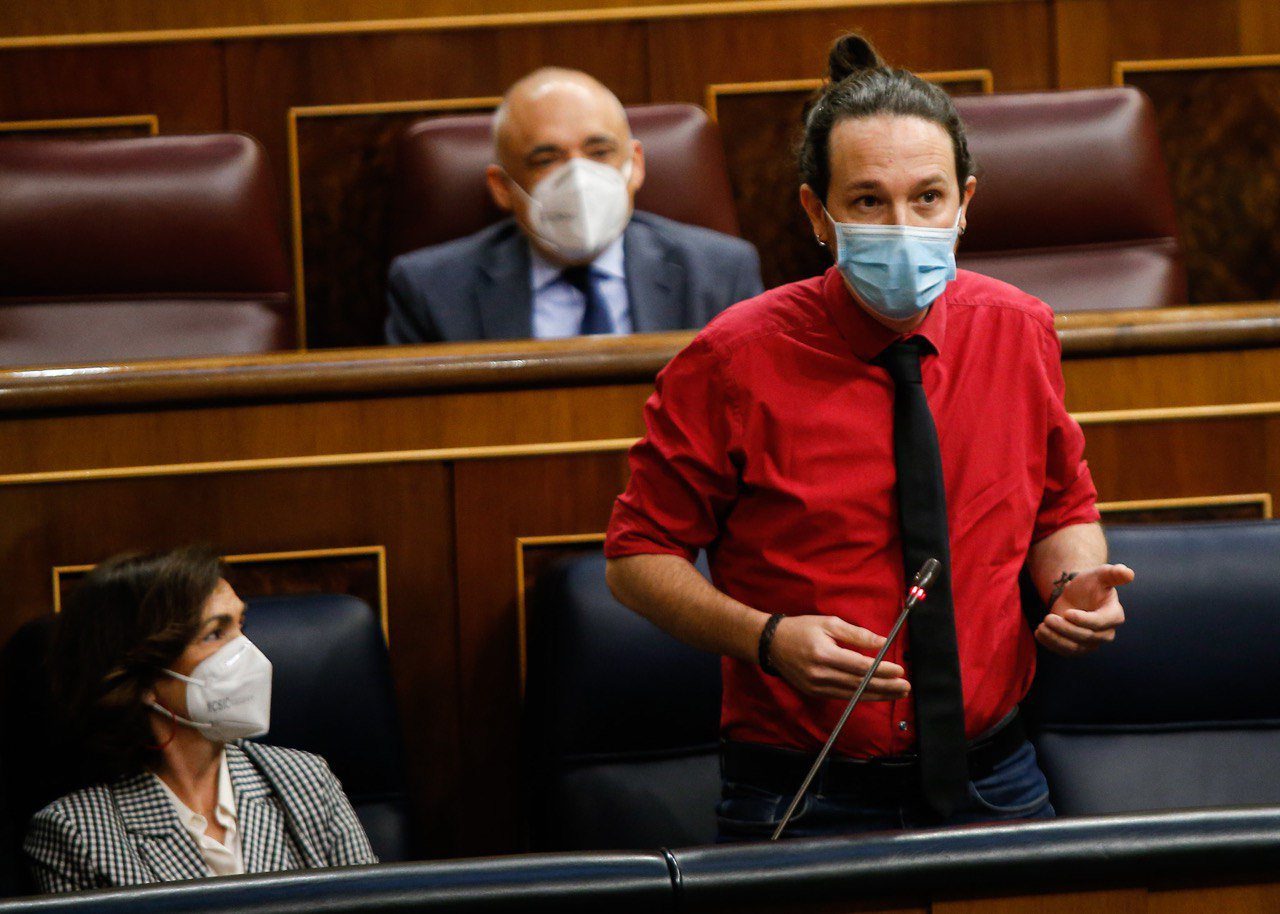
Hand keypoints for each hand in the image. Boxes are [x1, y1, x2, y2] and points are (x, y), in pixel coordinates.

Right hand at [767, 615, 909, 700]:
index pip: (860, 666)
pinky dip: (861, 695)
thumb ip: (856, 634)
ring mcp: (816, 687)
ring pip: (853, 694)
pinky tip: (876, 693)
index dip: (882, 670)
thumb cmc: (802, 628)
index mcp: (824, 654)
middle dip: (886, 687)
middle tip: (905, 687)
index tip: (900, 670)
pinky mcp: (815, 693)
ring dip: (878, 695)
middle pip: (860, 684)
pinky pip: (843, 696)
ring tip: (897, 693)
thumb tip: (882, 643)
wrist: (772, 644)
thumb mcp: (829, 623)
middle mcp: (820, 674)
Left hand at [1035, 563, 1133, 656]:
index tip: (1067, 613)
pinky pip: (1065, 651)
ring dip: (1056, 639)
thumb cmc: (1089, 584)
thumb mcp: (1100, 575)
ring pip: (1075, 648)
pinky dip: (1051, 644)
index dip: (1084, 620)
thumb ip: (1113, 574)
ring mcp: (1092, 643)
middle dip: (1065, 629)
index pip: (1100, 623)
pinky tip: (1039, 633)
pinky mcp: (1077, 648)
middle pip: (1086, 637)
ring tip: (1041, 627)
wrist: (1074, 595)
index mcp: (1114, 615)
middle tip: (1048, 618)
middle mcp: (1106, 633)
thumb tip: (1128, 573)